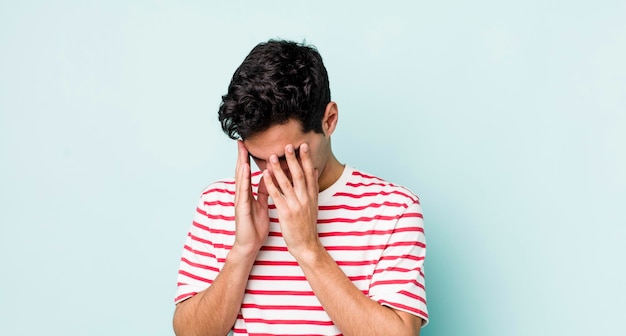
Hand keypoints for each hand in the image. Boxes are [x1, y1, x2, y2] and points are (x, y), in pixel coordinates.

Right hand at [233, 140, 269, 254]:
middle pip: (241, 172)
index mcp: (248, 193)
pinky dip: (244, 179)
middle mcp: (242, 195)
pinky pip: (243, 191)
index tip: (248, 144)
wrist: (249, 244)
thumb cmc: (255, 225)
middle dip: (241, 156)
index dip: (247, 158)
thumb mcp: (262, 204)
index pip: (248, 172)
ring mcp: (240, 200)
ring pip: (241, 179)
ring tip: (242, 150)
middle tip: (241, 141)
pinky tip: (245, 170)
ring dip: (241, 164)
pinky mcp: (241, 208)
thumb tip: (266, 177)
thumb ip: (263, 191)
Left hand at [262, 143, 320, 258]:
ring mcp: (296, 206)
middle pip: (299, 175)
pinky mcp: (286, 213)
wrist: (306, 245)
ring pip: (286, 183)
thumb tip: (314, 170)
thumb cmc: (307, 224)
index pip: (310, 173)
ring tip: (272, 156)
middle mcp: (306, 199)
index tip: (303, 146)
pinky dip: (270, 184)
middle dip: (293, 159)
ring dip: (279, 169)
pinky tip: (264, 176)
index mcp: (312, 196)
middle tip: (288, 145)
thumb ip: (312, 186)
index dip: (306, 159)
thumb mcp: (313, 204)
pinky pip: (277, 196)